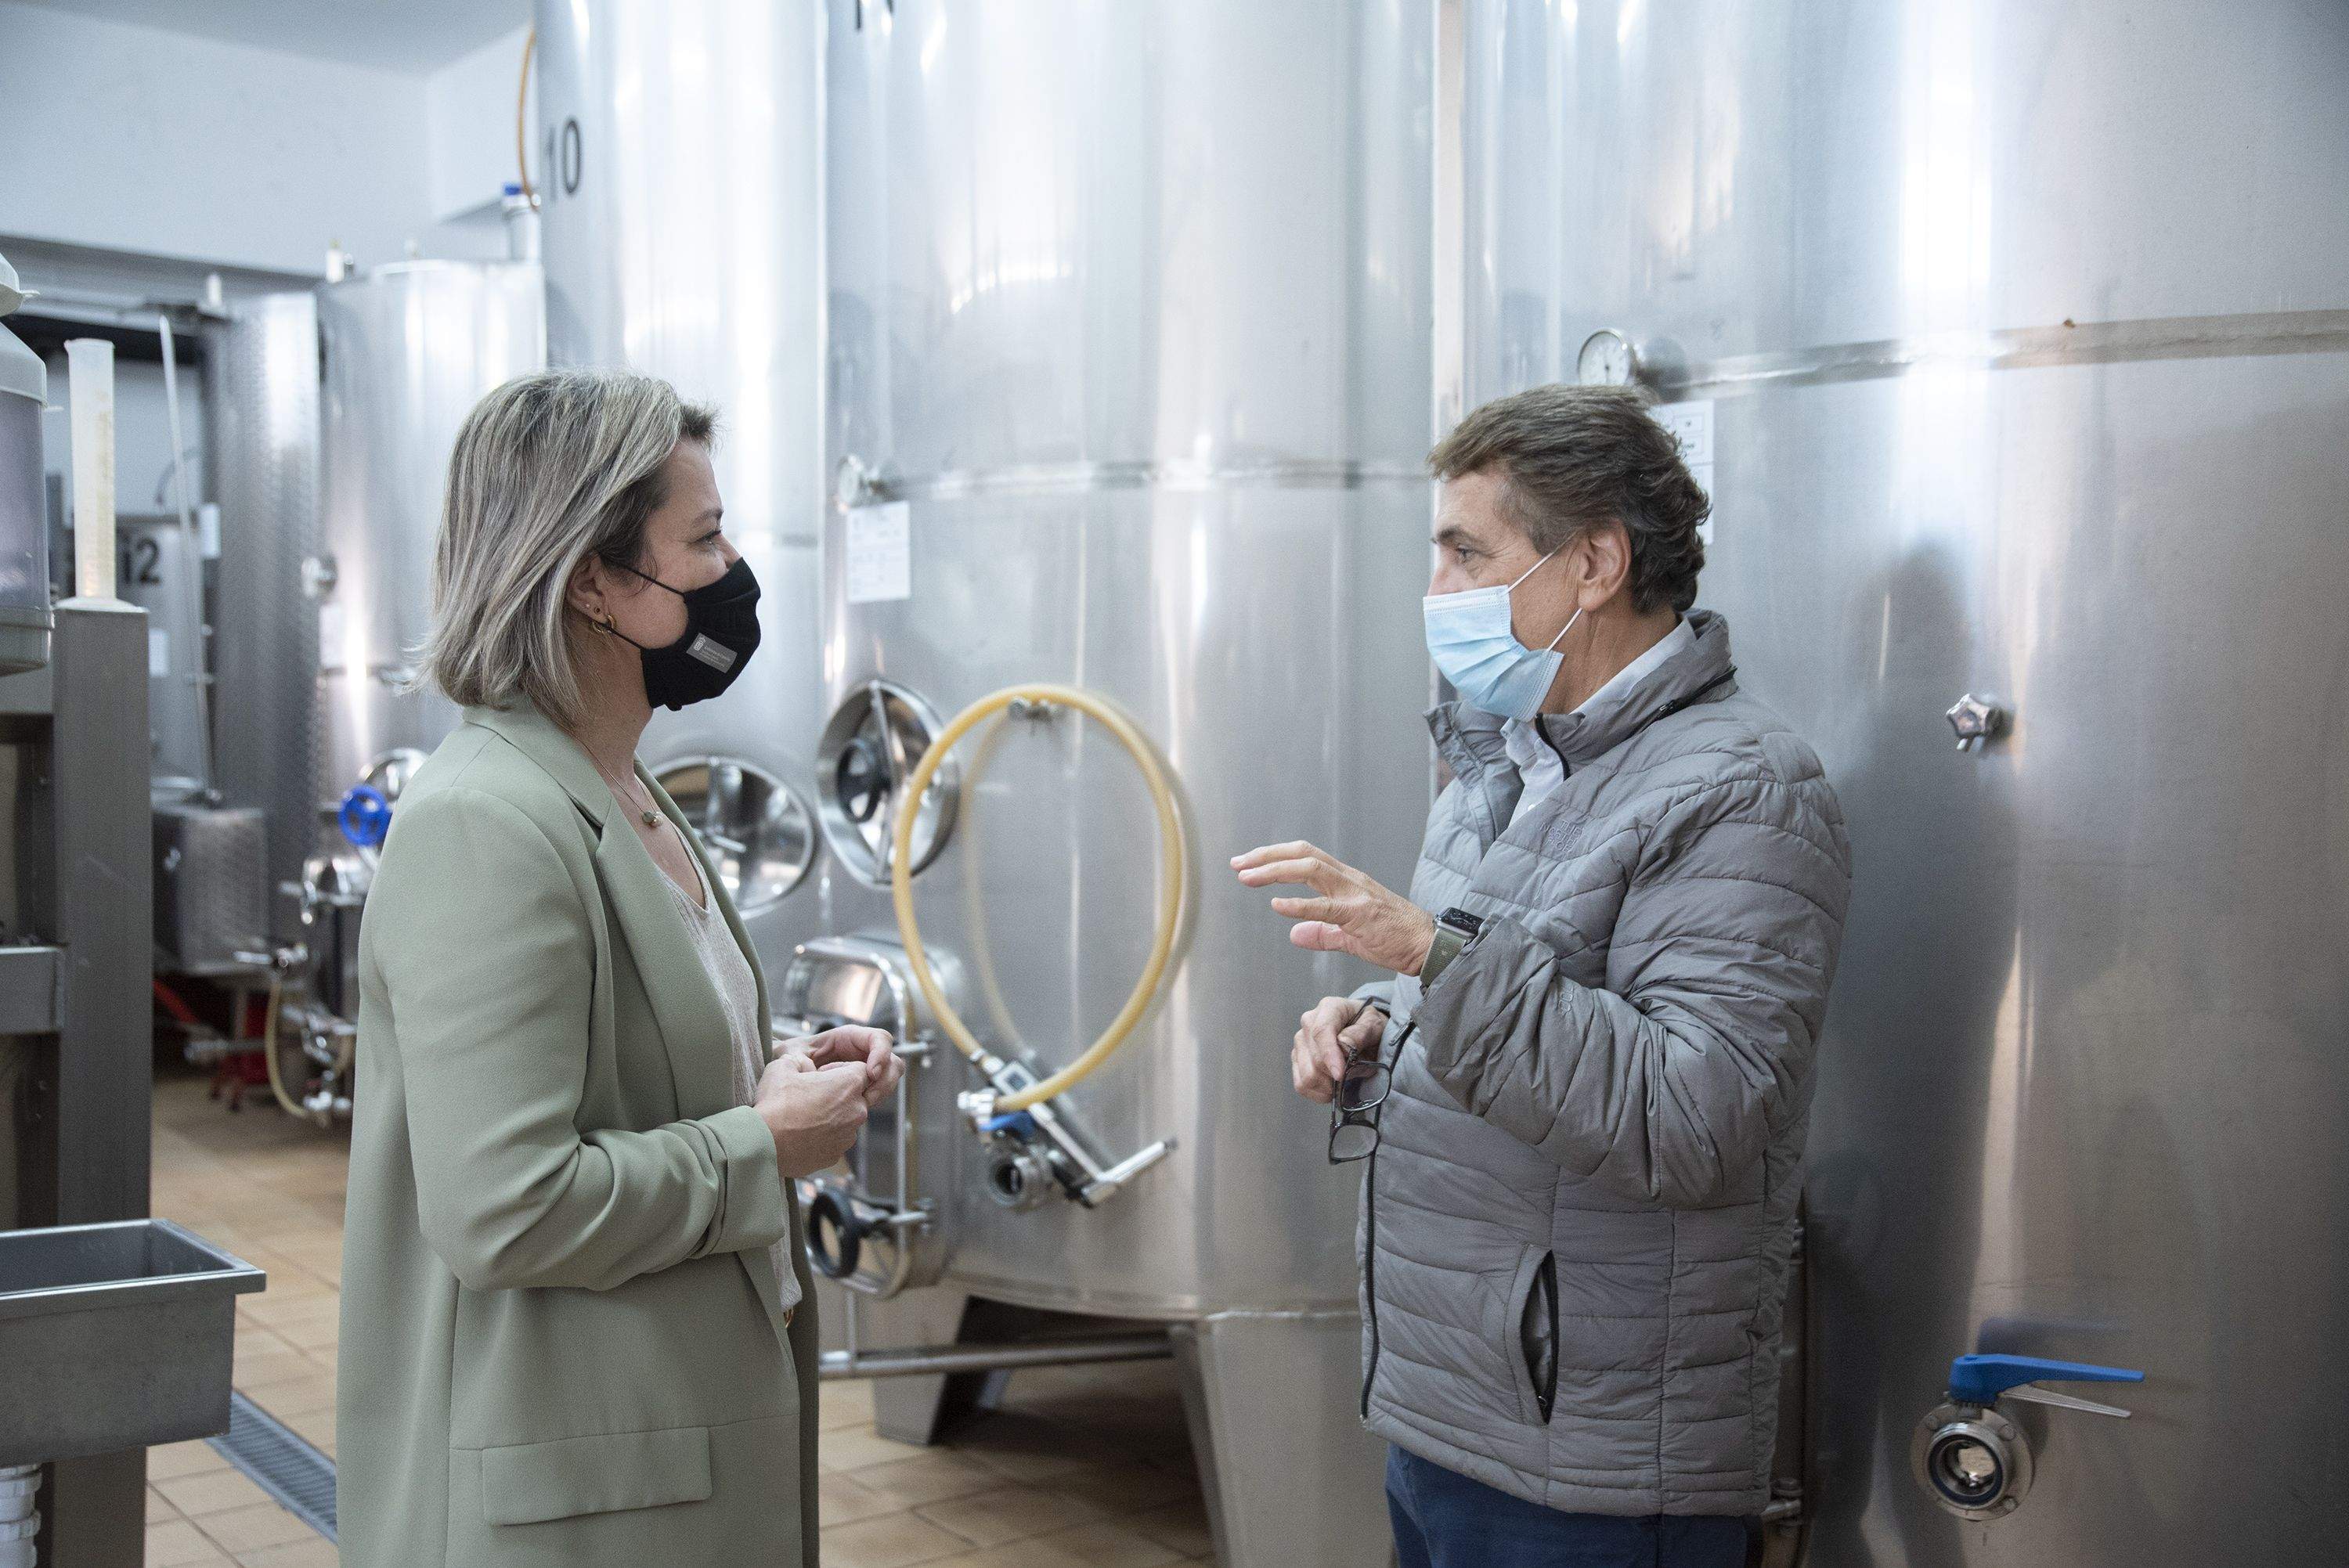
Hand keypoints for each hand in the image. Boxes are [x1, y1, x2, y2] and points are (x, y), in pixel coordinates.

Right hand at [753, 1053, 868, 1178]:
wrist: (763, 1143)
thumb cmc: (775, 1103)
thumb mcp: (783, 1066)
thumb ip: (800, 1060)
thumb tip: (803, 1064)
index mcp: (849, 1085)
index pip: (861, 1070)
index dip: (840, 1069)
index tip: (821, 1074)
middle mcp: (857, 1111)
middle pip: (855, 1097)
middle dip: (837, 1094)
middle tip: (810, 1095)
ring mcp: (848, 1136)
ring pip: (846, 1120)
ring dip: (831, 1116)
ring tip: (804, 1117)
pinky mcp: (836, 1155)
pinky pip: (835, 1140)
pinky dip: (823, 1136)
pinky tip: (802, 1134)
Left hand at [781, 1024, 903, 1107]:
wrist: (782, 1081)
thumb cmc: (786, 1061)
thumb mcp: (788, 1056)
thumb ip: (799, 1059)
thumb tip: (808, 1068)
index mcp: (847, 1038)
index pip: (879, 1038)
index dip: (881, 1054)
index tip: (870, 1074)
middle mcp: (860, 1053)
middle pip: (892, 1060)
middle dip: (885, 1079)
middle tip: (868, 1096)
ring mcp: (864, 1071)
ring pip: (889, 1079)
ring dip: (881, 1093)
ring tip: (860, 1104)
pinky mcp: (863, 1088)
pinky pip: (878, 1094)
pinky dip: (872, 1102)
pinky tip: (853, 1109)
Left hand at [1232, 841, 1436, 975]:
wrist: (1429, 946)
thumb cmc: (1393, 938)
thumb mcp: (1351, 935)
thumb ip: (1322, 932)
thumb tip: (1294, 934)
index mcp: (1345, 880)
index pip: (1305, 857)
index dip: (1273, 857)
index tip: (1246, 864)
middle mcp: (1348, 879)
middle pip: (1303, 854)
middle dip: (1266, 856)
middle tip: (1236, 864)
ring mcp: (1355, 894)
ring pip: (1310, 870)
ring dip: (1274, 871)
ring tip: (1247, 877)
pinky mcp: (1360, 915)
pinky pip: (1326, 907)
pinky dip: (1299, 905)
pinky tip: (1276, 905)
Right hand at [1291, 996, 1388, 1104]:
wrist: (1363, 1029)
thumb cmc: (1370, 1025)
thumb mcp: (1375, 1024)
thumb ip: (1361, 1033)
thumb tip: (1344, 1045)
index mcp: (1329, 1008)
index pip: (1321, 1031)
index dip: (1329, 1056)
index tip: (1340, 1075)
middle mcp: (1309, 1022)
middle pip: (1314, 1058)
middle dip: (1334, 1076)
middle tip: (1355, 1077)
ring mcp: (1300, 1041)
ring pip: (1306, 1075)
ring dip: (1327, 1087)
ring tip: (1345, 1082)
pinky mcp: (1297, 1059)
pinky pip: (1301, 1084)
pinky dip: (1318, 1093)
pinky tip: (1332, 1089)